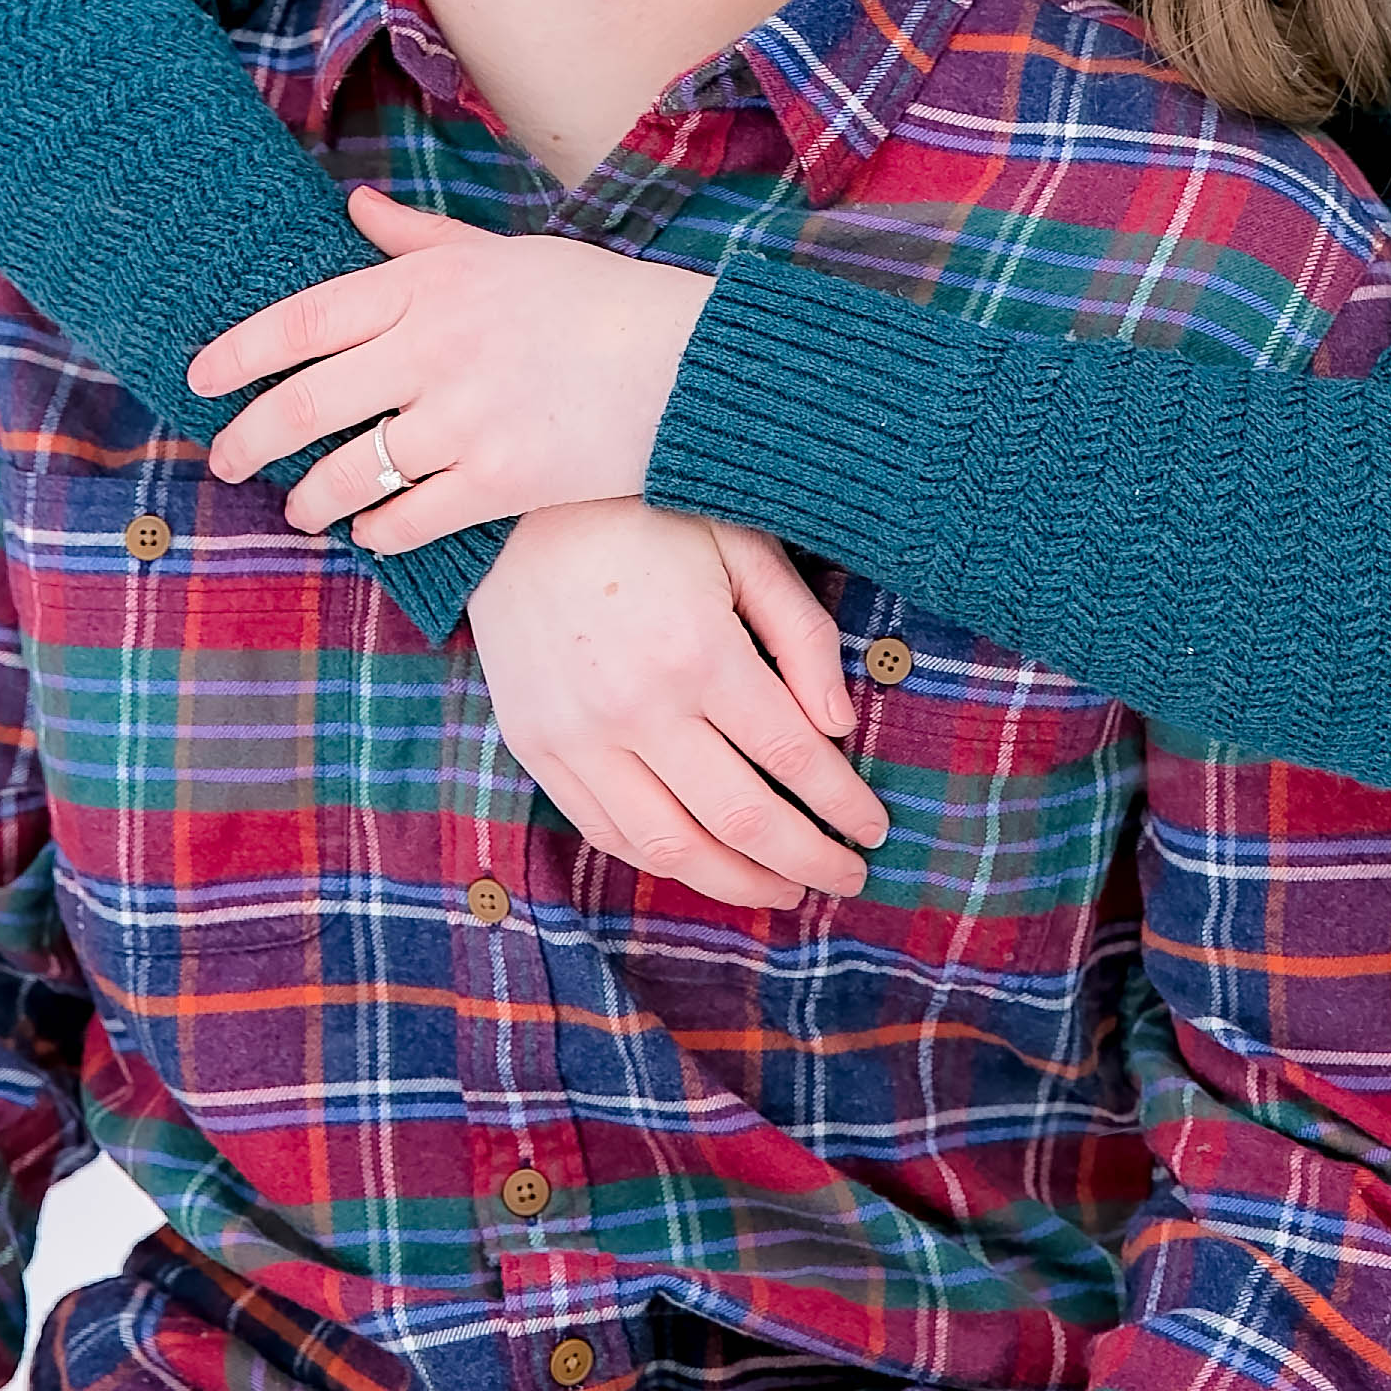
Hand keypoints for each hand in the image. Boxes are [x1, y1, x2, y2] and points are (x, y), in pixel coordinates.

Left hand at [193, 191, 709, 545]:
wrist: (688, 364)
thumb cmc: (595, 300)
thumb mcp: (503, 253)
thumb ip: (419, 239)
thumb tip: (354, 208)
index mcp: (429, 285)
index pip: (302, 320)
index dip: (237, 352)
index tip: (200, 380)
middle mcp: (435, 349)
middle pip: (304, 404)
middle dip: (248, 439)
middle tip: (227, 460)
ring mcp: (465, 419)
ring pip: (347, 472)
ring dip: (308, 497)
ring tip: (299, 507)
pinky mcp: (500, 481)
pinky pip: (408, 519)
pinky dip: (377, 531)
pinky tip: (370, 531)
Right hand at [468, 500, 888, 908]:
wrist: (516, 502)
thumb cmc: (646, 515)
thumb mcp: (743, 547)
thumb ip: (799, 635)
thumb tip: (837, 726)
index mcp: (698, 650)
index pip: (793, 757)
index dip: (843, 804)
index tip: (875, 827)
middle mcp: (636, 706)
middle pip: (743, 821)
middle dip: (808, 860)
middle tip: (848, 875)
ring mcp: (577, 735)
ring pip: (672, 848)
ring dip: (738, 884)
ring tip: (785, 889)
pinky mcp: (535, 746)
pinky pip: (605, 831)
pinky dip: (662, 860)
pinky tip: (705, 862)